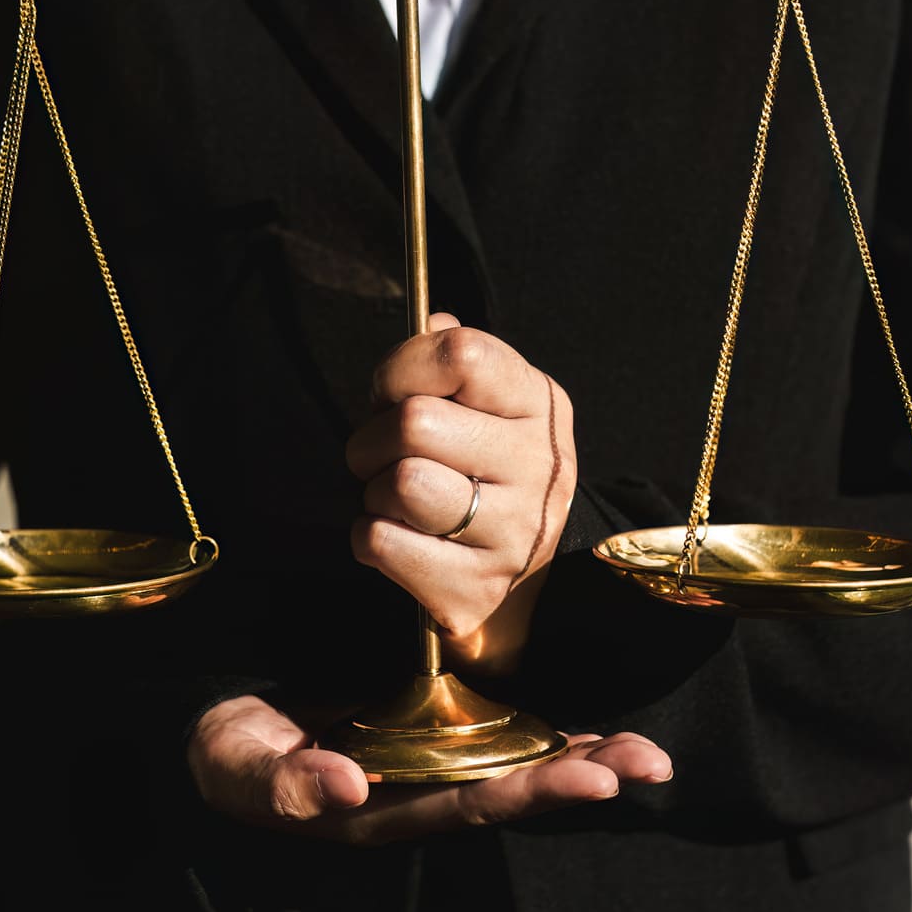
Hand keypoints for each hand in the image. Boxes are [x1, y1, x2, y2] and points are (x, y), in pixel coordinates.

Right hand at [188, 696, 670, 845]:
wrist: (218, 716)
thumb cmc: (226, 747)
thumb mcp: (236, 764)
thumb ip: (285, 782)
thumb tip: (347, 787)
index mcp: (380, 809)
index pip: (466, 804)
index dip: (529, 792)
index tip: (590, 780)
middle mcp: (416, 792)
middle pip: (511, 789)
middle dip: (580, 778)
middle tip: (648, 766)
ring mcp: (426, 762)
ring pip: (515, 764)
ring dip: (582, 759)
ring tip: (649, 759)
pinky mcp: (428, 728)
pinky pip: (499, 733)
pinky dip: (550, 732)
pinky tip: (597, 735)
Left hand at [344, 314, 576, 673]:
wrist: (526, 585)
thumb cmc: (485, 473)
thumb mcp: (489, 405)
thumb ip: (454, 359)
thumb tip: (429, 322)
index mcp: (540, 404)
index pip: (461, 353)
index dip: (401, 368)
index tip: (391, 393)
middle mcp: (540, 466)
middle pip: (414, 421)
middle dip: (372, 437)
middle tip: (380, 455)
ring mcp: (516, 534)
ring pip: (401, 484)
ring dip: (374, 491)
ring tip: (395, 498)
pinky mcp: (477, 588)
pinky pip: (383, 543)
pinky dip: (370, 537)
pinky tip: (398, 536)